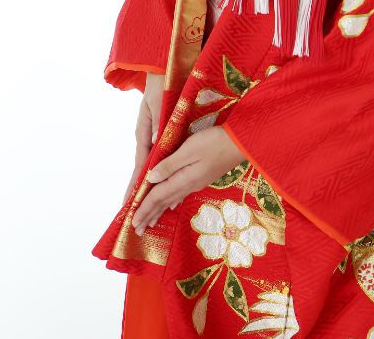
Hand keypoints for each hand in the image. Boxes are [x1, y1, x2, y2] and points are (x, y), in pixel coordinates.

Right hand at [122, 73, 164, 206]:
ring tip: (142, 206)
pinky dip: (156, 171)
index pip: (141, 164)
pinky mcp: (159, 133)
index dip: (137, 184)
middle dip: (137, 192)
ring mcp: (151, 136)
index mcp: (144, 132)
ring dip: (146, 185)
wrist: (161, 71)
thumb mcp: (158, 101)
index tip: (131, 204)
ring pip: (149, 165)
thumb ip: (157, 120)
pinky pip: (157, 157)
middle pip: (141, 169)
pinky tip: (157, 183)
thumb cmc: (160, 84)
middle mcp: (146, 137)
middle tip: (133, 216)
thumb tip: (155, 139)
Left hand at [131, 126, 246, 235]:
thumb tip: (151, 178)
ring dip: (159, 211)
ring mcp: (197, 182)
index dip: (144, 208)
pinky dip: (172, 201)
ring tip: (150, 223)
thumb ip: (170, 164)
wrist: (242, 143)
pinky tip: (171, 205)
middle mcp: (189, 184)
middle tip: (137, 230)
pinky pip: (181, 194)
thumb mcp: (190, 149)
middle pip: (164, 202)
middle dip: (150, 215)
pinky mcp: (203, 177)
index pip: (158, 196)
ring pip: (172, 199)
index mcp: (184, 179)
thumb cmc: (215, 142)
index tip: (132, 221)